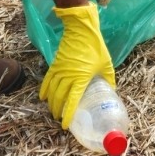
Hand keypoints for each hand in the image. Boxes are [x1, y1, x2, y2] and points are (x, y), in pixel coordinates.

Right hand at [39, 3, 115, 127]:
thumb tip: (111, 90)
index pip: (72, 101)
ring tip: (52, 111)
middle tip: (59, 118)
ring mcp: (59, 70)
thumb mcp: (106, 64)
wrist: (81, 29)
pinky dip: (44, 89)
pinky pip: (47, 80)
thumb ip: (109, 78)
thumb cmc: (95, 47)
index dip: (68, 114)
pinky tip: (43, 98)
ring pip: (52, 91)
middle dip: (58, 111)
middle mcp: (67, 76)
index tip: (65, 125)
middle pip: (59, 98)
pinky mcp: (55, 64)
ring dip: (51, 103)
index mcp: (81, 78)